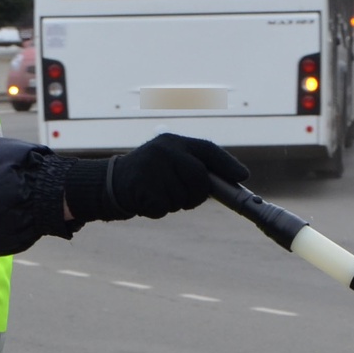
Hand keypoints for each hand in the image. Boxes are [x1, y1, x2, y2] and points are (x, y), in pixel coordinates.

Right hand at [69, 135, 249, 219]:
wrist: (110, 183)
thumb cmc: (150, 176)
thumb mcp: (171, 162)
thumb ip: (196, 167)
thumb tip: (235, 179)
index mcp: (173, 141)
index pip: (207, 149)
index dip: (227, 164)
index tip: (243, 176)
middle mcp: (164, 150)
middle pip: (199, 179)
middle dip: (197, 195)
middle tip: (185, 198)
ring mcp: (152, 167)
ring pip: (182, 198)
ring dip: (173, 204)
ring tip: (157, 194)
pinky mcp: (142, 186)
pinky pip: (163, 208)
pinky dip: (157, 211)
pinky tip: (146, 201)